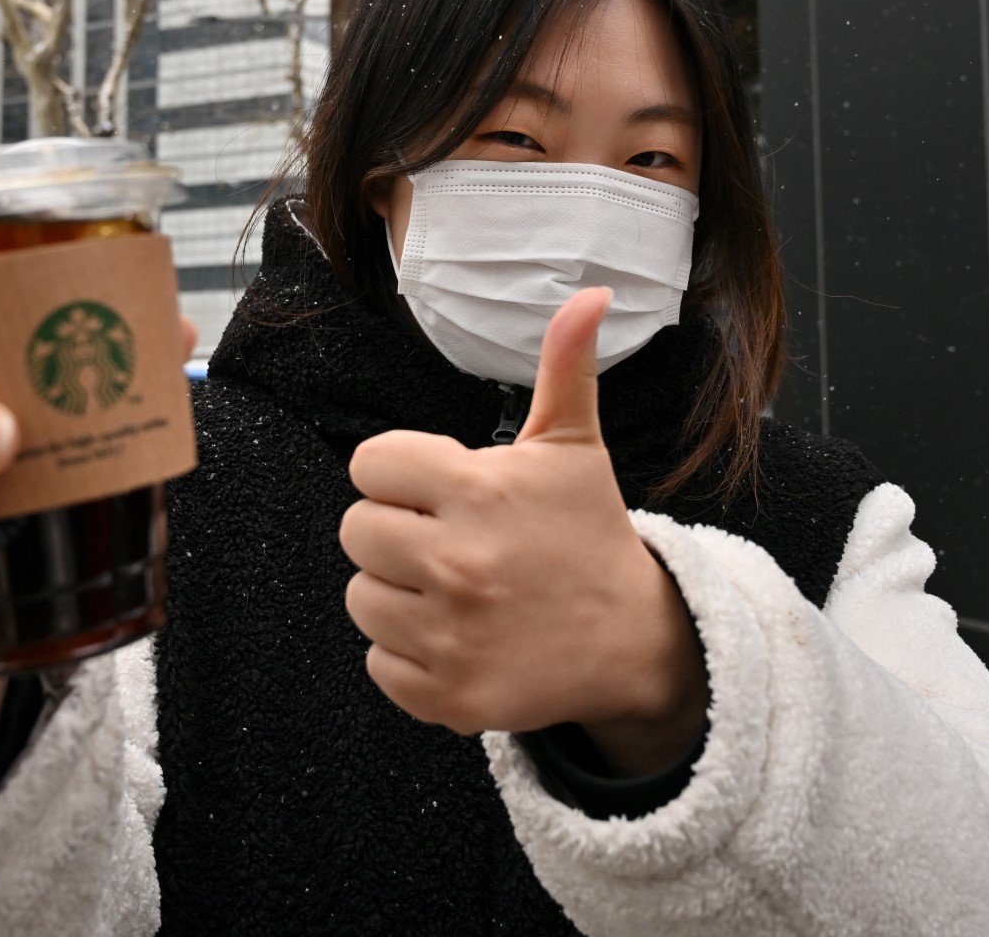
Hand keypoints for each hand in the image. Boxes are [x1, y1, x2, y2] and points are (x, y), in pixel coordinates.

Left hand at [342, 289, 707, 774]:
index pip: (369, 465)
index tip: (440, 490)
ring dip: (398, 594)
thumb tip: (590, 292)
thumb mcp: (576, 448)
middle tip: (450, 542)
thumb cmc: (588, 533)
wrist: (633, 642)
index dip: (400, 474)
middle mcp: (459, 562)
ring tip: (455, 591)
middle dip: (395, 533)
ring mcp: (451, 635)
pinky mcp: (447, 695)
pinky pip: (378, 662)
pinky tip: (458, 637)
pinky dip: (408, 654)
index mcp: (478, 491)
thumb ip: (565, 368)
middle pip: (355, 532)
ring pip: (361, 598)